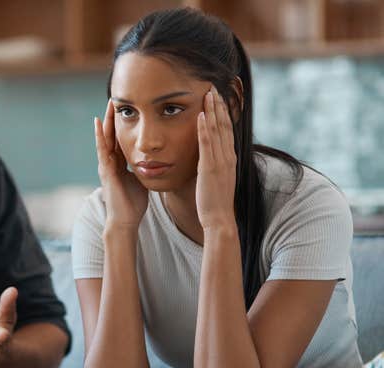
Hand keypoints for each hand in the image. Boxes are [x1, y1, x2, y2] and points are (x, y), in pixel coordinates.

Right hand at [95, 100, 147, 229]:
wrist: (126, 220)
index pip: (120, 139)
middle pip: (111, 134)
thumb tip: (156, 160)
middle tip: (116, 99)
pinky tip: (99, 123)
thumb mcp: (141, 180)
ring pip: (105, 138)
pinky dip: (100, 135)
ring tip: (108, 105)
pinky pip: (102, 149)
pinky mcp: (106, 170)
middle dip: (113, 117)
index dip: (122, 124)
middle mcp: (110, 162)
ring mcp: (106, 165)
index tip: (128, 108)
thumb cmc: (134, 203)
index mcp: (119, 163)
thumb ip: (144, 169)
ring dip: (107, 121)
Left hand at [196, 87, 236, 230]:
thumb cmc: (214, 201)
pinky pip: (207, 145)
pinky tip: (201, 115)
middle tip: (214, 86)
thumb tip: (205, 155)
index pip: (227, 129)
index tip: (218, 96)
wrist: (219, 219)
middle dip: (219, 104)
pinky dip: (205, 129)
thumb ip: (212, 163)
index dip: (223, 111)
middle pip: (224, 124)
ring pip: (217, 130)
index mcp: (229, 158)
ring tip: (208, 93)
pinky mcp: (209, 168)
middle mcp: (227, 156)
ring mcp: (220, 161)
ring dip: (213, 110)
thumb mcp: (215, 177)